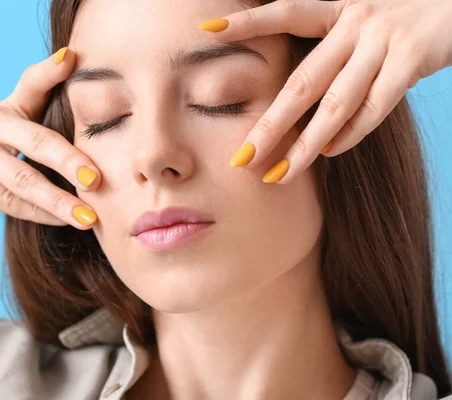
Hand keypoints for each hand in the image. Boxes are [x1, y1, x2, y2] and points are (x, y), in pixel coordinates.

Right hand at [0, 47, 98, 227]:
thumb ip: (34, 129)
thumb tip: (87, 150)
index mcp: (5, 109)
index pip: (30, 83)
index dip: (50, 71)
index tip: (72, 60)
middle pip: (36, 139)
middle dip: (69, 159)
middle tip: (98, 179)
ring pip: (22, 178)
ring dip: (58, 200)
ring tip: (88, 218)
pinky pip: (7, 201)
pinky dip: (38, 214)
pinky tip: (62, 222)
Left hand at [200, 0, 451, 183]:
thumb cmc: (408, 19)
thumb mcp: (366, 24)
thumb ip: (335, 53)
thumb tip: (300, 101)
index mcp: (339, 7)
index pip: (285, 13)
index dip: (248, 22)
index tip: (207, 30)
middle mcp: (357, 20)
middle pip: (302, 81)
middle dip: (269, 125)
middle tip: (240, 158)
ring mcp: (384, 39)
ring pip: (335, 104)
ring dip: (306, 145)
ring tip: (278, 175)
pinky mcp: (414, 57)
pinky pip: (376, 106)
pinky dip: (352, 133)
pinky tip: (329, 154)